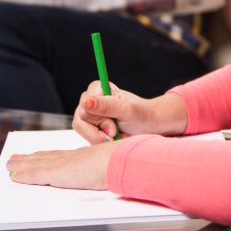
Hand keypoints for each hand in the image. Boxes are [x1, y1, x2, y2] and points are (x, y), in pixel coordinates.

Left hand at [6, 141, 116, 189]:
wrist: (118, 162)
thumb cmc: (120, 165)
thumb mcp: (110, 166)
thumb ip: (103, 169)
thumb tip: (108, 173)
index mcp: (83, 156)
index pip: (60, 155)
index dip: (46, 155)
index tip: (37, 154)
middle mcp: (70, 157)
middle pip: (45, 157)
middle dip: (29, 158)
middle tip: (15, 158)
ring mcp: (62, 164)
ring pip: (36, 164)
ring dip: (21, 165)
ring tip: (10, 164)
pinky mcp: (56, 173)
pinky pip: (35, 174)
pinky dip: (23, 175)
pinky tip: (14, 176)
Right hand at [73, 81, 187, 143]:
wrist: (150, 126)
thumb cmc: (142, 115)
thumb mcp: (126, 110)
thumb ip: (106, 106)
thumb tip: (86, 101)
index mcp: (98, 88)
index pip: (84, 107)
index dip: (98, 120)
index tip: (114, 125)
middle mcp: (91, 99)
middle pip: (80, 121)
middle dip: (100, 131)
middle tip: (116, 131)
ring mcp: (90, 114)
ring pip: (83, 131)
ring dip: (101, 138)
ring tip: (117, 135)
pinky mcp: (92, 126)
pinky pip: (88, 138)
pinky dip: (102, 142)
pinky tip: (114, 138)